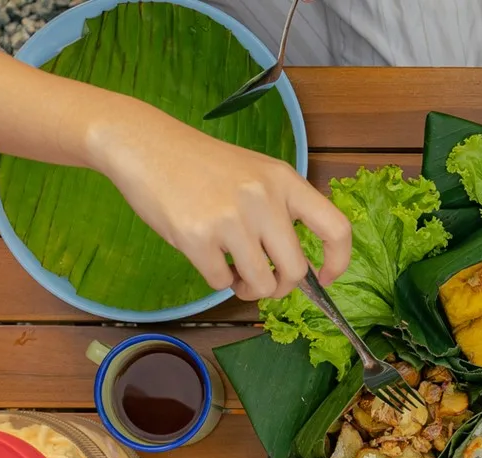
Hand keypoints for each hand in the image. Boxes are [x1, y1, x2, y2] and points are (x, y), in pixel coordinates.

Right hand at [85, 110, 349, 299]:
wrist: (143, 144)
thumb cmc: (203, 165)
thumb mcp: (256, 174)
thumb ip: (281, 212)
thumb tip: (301, 270)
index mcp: (285, 181)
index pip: (336, 228)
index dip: (338, 262)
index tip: (325, 278)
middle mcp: (264, 199)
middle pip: (296, 270)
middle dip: (281, 287)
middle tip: (264, 282)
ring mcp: (231, 219)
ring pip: (261, 283)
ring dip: (249, 289)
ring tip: (235, 273)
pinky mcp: (197, 237)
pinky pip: (221, 281)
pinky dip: (217, 280)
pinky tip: (208, 259)